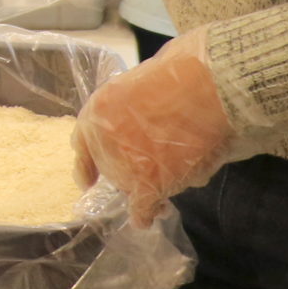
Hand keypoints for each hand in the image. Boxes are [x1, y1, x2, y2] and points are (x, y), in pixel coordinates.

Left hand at [72, 36, 235, 224]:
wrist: (205, 88)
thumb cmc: (181, 74)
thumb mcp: (140, 80)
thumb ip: (133, 106)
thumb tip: (144, 118)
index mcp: (98, 111)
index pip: (81, 144)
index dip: (86, 165)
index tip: (88, 180)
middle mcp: (104, 140)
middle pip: (112, 167)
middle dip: (129, 170)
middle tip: (152, 170)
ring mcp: (125, 164)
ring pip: (131, 186)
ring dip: (147, 188)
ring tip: (167, 186)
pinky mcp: (148, 184)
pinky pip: (143, 207)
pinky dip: (147, 213)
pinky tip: (154, 214)